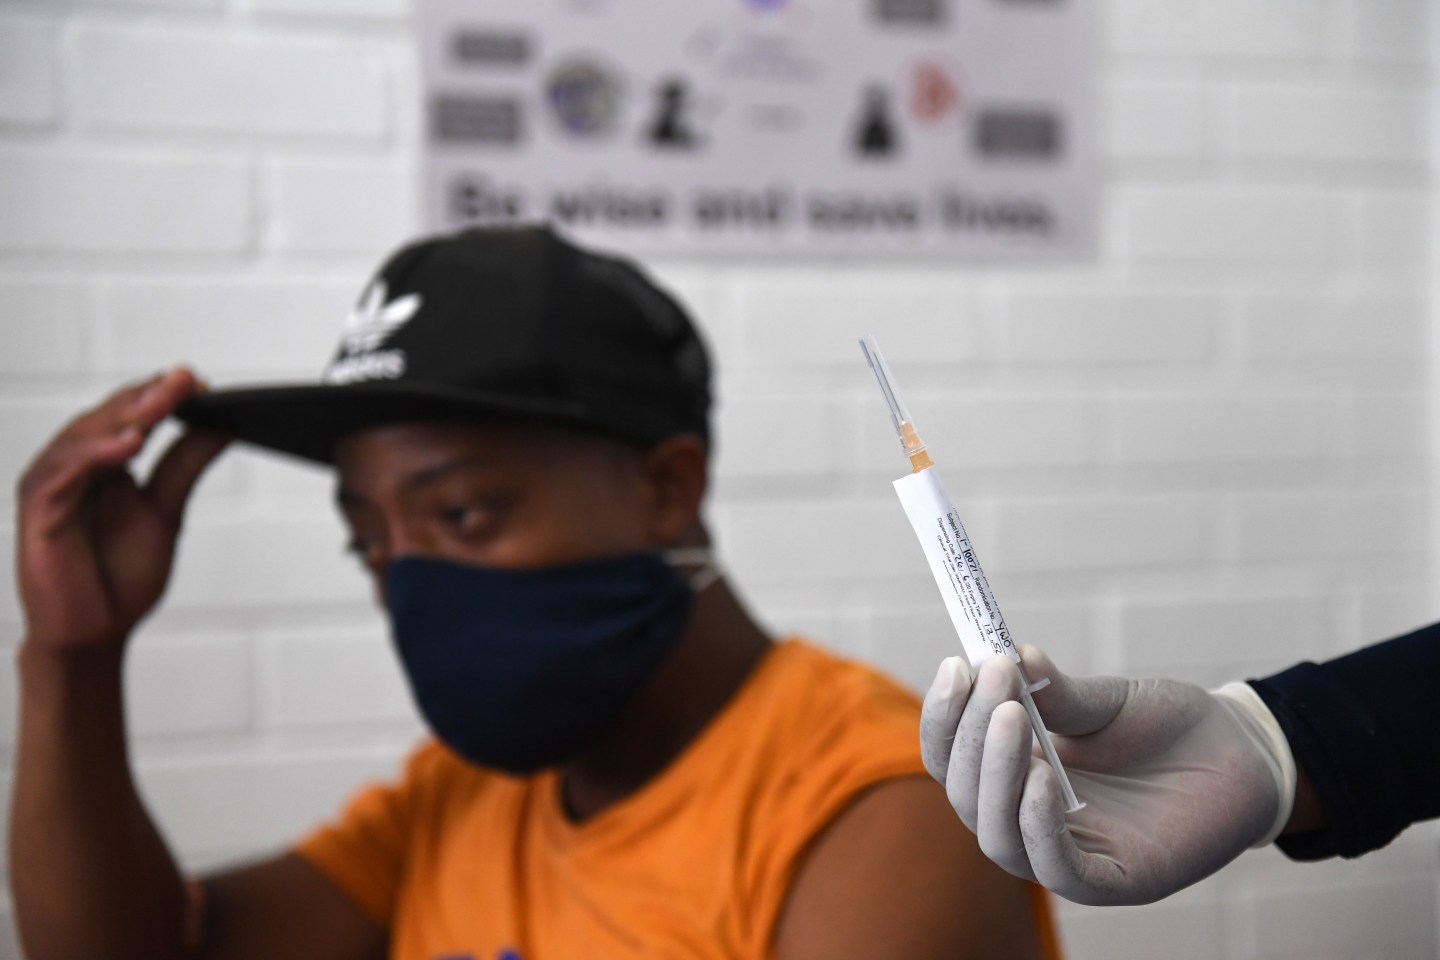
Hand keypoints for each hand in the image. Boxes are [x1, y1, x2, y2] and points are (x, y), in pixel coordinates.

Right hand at [16, 368, 230, 653]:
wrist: (94, 632)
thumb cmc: (120, 573)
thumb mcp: (166, 510)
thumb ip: (187, 465)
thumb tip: (225, 422)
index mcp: (104, 460)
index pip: (132, 413)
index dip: (163, 395)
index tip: (201, 381)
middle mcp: (75, 464)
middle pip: (110, 417)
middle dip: (148, 397)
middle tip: (184, 379)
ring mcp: (53, 483)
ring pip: (85, 436)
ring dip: (123, 417)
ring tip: (159, 404)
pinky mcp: (38, 509)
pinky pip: (64, 473)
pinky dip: (94, 454)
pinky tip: (127, 445)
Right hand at [919, 647, 1291, 905]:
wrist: (1243, 754)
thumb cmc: (1169, 728)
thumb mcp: (1106, 701)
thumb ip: (1056, 692)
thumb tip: (1010, 654)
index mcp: (1015, 773)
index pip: (954, 758)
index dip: (945, 716)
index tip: (956, 664)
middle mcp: (1029, 818)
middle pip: (966, 795)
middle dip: (970, 736)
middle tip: (993, 678)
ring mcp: (1067, 854)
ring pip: (998, 837)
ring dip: (995, 776)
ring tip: (1013, 717)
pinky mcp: (1111, 882)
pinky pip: (1056, 868)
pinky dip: (1039, 825)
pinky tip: (1044, 778)